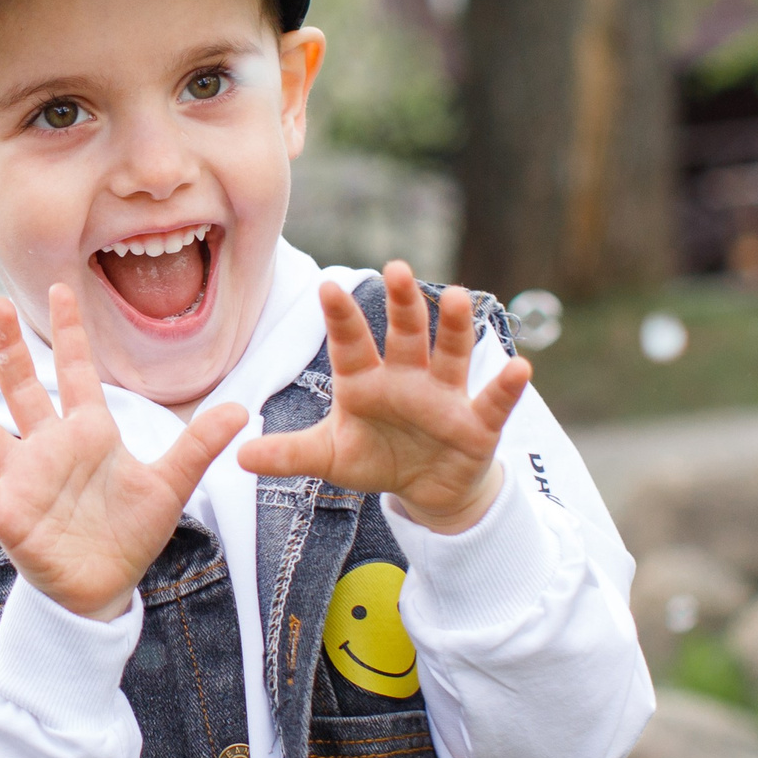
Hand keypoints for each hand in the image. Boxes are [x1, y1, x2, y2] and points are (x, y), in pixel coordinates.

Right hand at [0, 286, 245, 621]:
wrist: (106, 588)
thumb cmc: (131, 532)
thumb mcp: (170, 486)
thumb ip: (198, 446)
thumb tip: (243, 410)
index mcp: (89, 433)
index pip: (77, 372)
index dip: (68, 333)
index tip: (60, 289)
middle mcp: (50, 447)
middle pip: (23, 387)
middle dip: (9, 347)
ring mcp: (23, 478)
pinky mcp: (7, 514)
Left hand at [236, 262, 530, 534]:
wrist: (425, 489)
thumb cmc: (377, 458)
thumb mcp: (330, 458)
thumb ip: (290, 454)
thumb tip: (238, 456)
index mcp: (366, 380)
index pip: (351, 344)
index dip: (341, 318)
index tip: (326, 287)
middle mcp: (407, 377)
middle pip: (404, 334)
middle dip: (401, 303)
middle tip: (396, 269)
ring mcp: (444, 396)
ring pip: (449, 354)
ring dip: (452, 326)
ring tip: (456, 295)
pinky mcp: (476, 423)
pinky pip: (492, 401)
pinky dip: (506, 386)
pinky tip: (520, 367)